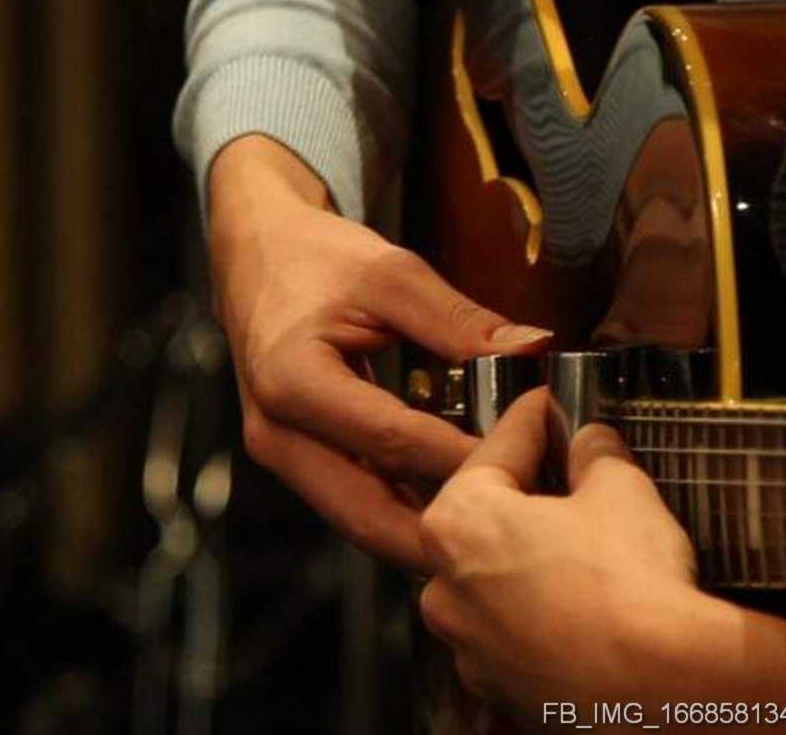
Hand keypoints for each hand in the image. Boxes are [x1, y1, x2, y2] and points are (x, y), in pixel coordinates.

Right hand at [206, 136, 551, 569]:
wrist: (256, 254)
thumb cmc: (314, 257)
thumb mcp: (390, 273)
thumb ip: (458, 319)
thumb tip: (530, 349)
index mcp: (292, 382)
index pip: (392, 441)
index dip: (463, 457)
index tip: (528, 459)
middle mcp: (277, 435)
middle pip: (372, 516)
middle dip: (448, 529)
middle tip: (520, 523)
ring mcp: (283, 456)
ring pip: (364, 524)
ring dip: (430, 530)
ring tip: (500, 519)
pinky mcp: (298, 462)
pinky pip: (357, 505)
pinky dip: (409, 510)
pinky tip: (461, 500)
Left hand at [418, 388, 785, 731]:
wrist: (661, 686)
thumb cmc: (629, 584)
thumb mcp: (621, 489)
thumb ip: (596, 456)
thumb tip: (593, 443)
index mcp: (458, 523)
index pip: (496, 447)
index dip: (532, 420)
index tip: (547, 405)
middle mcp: (445, 589)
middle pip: (484, 521)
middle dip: (526, 498)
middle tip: (570, 476)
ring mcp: (470, 648)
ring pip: (496, 584)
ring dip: (530, 562)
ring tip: (586, 548)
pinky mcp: (502, 691)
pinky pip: (517, 636)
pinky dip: (543, 617)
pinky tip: (585, 605)